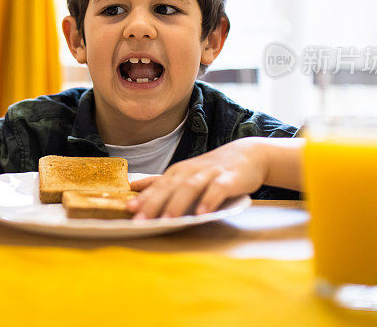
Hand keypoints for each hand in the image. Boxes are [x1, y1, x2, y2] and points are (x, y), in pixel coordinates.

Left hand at [127, 138, 266, 218]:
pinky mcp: (230, 178)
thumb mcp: (184, 173)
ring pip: (191, 187)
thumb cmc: (212, 169)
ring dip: (178, 204)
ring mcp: (210, 174)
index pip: (157, 185)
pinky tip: (203, 213)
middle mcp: (191, 171)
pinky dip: (209, 200)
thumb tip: (133, 186)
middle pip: (170, 187)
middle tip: (141, 220)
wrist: (248, 155)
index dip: (143, 197)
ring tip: (167, 220)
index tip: (128, 209)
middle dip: (154, 203)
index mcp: (178, 172)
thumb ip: (160, 181)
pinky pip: (218, 189)